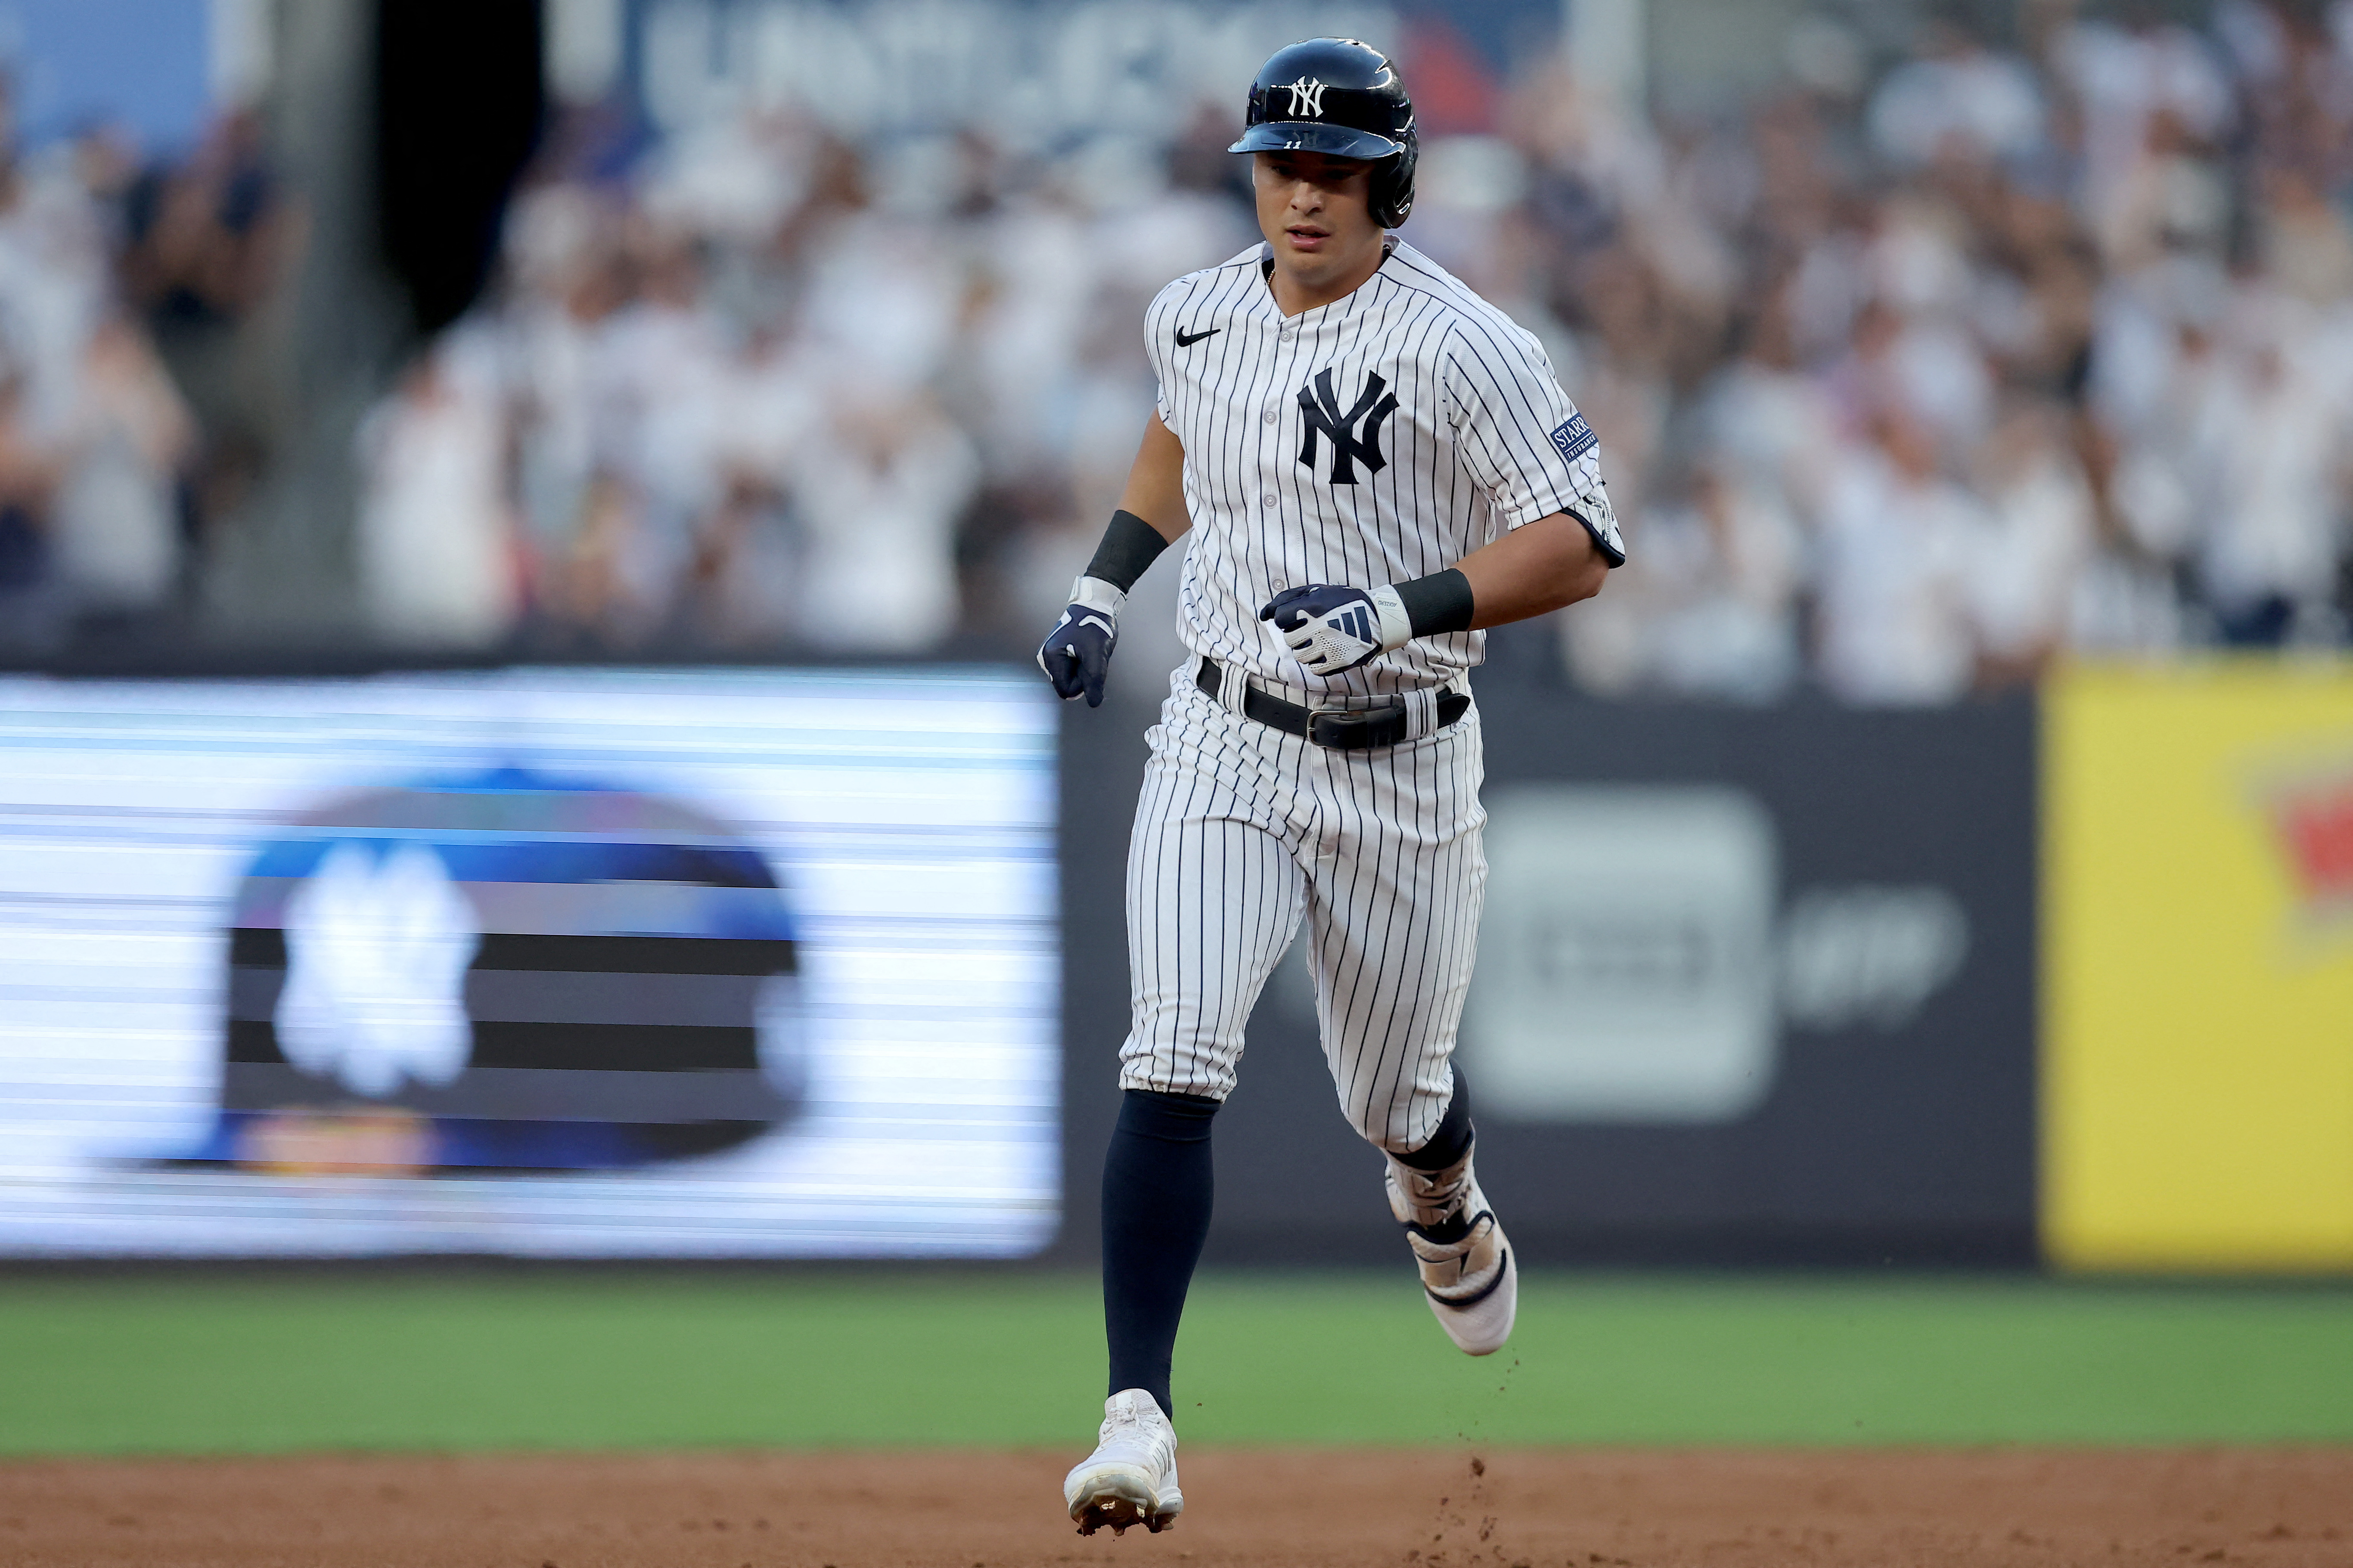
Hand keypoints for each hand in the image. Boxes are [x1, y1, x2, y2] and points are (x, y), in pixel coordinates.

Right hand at [1037, 576, 1124, 706]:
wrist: (1093, 604)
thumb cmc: (1095, 626)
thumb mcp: (1097, 655)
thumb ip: (1094, 681)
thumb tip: (1094, 703)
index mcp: (1051, 658)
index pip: (1066, 691)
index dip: (1083, 684)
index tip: (1090, 664)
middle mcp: (1045, 658)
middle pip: (1066, 685)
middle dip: (1081, 676)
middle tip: (1090, 655)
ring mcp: (1049, 656)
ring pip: (1069, 678)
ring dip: (1082, 669)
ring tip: (1087, 649)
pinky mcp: (1056, 653)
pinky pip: (1070, 670)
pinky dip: (1080, 663)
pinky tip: (1084, 648)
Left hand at [1260, 583, 1410, 675]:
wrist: (1379, 618)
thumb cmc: (1344, 602)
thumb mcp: (1317, 591)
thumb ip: (1287, 599)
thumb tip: (1264, 615)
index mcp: (1312, 607)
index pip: (1280, 618)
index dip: (1288, 618)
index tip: (1299, 617)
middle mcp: (1318, 628)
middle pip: (1288, 639)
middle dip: (1297, 635)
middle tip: (1312, 630)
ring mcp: (1328, 647)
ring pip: (1300, 656)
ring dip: (1307, 649)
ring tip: (1321, 640)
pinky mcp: (1338, 663)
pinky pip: (1315, 669)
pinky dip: (1318, 662)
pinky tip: (1328, 652)